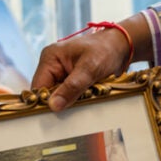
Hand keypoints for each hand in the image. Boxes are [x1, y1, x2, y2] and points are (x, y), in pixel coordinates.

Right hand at [32, 15, 147, 110]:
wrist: (121, 47)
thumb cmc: (106, 50)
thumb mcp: (90, 68)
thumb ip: (72, 87)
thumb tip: (53, 106)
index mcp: (50, 58)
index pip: (39, 86)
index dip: (45, 101)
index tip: (57, 114)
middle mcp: (52, 65)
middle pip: (47, 93)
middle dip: (60, 102)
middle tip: (75, 108)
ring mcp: (61, 73)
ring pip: (58, 96)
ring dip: (70, 102)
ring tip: (85, 100)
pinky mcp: (71, 80)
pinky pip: (68, 95)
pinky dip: (77, 100)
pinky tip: (87, 98)